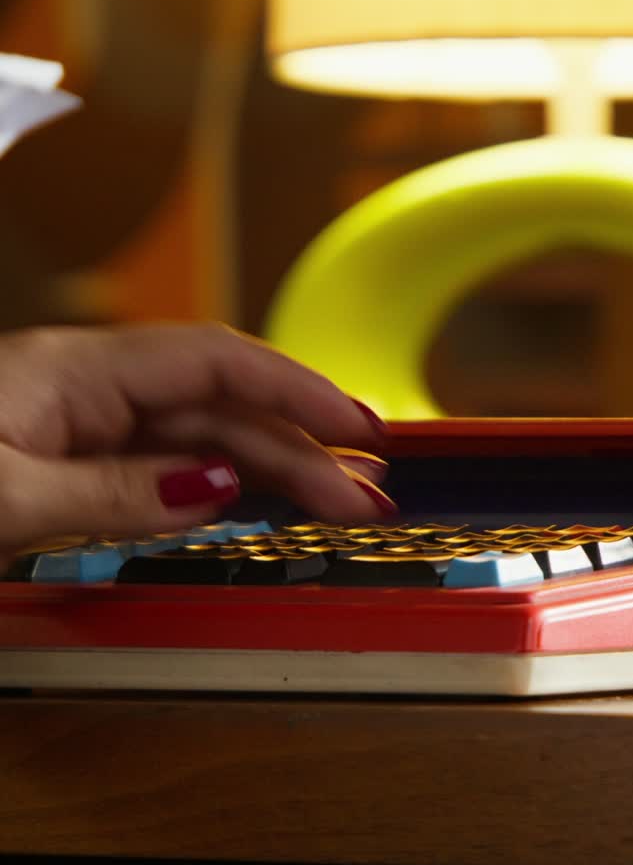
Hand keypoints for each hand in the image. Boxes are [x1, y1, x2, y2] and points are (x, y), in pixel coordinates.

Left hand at [0, 324, 394, 564]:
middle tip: (365, 498)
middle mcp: (86, 388)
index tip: (359, 427)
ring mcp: (79, 423)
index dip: (298, 389)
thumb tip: (212, 488)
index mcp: (74, 372)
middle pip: (219, 407)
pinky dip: (215, 484)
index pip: (215, 362)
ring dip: (271, 468)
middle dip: (300, 447)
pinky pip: (162, 465)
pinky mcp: (69, 459)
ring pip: (198, 438)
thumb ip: (112, 492)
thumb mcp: (8, 496)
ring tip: (336, 502)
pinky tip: (253, 501)